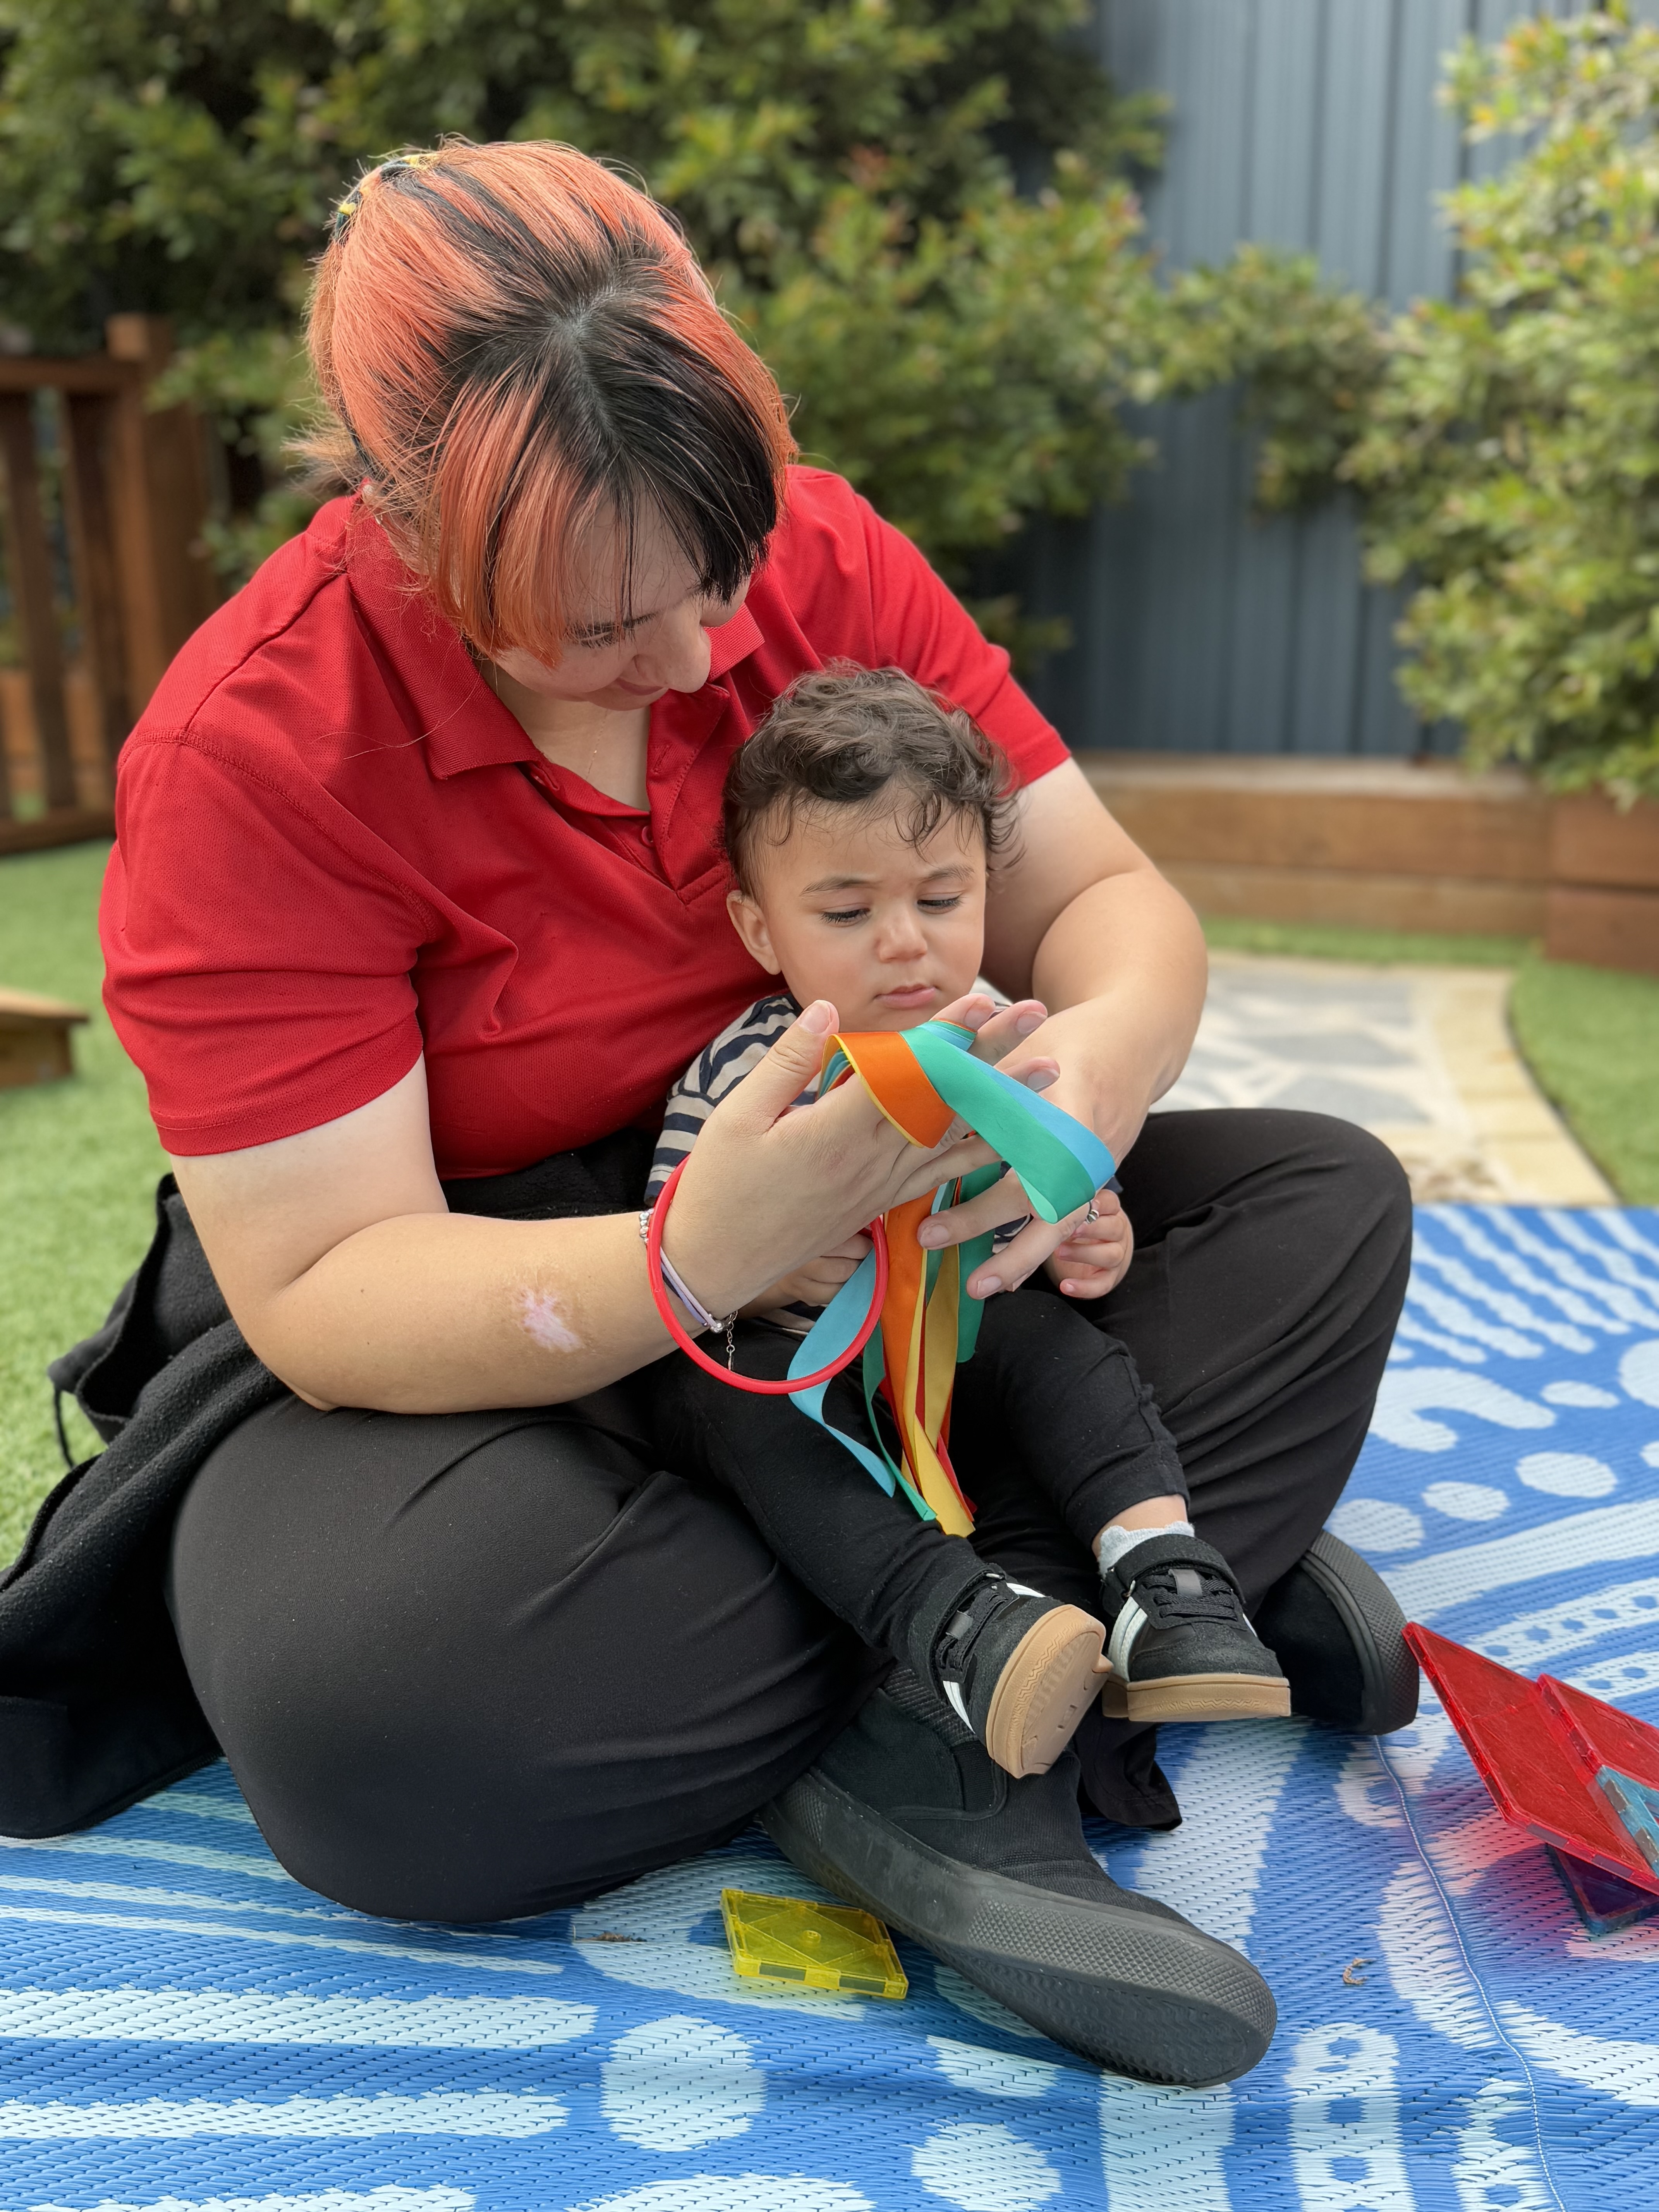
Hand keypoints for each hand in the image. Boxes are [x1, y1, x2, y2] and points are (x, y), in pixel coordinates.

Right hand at [666, 1000, 1030, 1317]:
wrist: (717, 1263)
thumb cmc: (719, 1187)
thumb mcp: (737, 1117)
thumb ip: (788, 1062)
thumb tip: (827, 1009)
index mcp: (834, 1133)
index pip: (904, 1074)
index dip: (945, 1034)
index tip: (979, 1000)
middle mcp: (870, 1161)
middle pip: (943, 1098)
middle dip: (992, 1052)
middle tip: (1033, 1013)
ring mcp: (881, 1186)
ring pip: (955, 1136)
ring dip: (1003, 1101)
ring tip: (1048, 1070)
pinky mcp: (881, 1204)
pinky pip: (941, 1174)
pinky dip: (980, 1152)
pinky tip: (1010, 1137)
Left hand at [913, 999, 1143, 1299]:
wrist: (1134, 1043)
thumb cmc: (1069, 1037)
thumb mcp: (1024, 1043)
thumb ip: (982, 1074)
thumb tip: (918, 1096)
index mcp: (1069, 1106)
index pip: (1030, 1156)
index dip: (989, 1187)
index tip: (943, 1203)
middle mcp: (1090, 1144)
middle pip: (1048, 1201)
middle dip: (991, 1226)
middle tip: (929, 1239)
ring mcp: (1098, 1165)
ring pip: (1064, 1222)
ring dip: (1021, 1257)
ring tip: (977, 1287)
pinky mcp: (1095, 1175)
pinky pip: (1069, 1218)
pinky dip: (1037, 1245)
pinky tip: (1007, 1273)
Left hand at [1044, 1188, 1132, 1298]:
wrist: (1091, 1255)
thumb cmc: (1076, 1226)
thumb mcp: (1070, 1211)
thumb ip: (1060, 1202)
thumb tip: (1033, 1194)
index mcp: (1108, 1210)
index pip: (1111, 1202)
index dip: (1099, 1203)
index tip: (1085, 1203)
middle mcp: (1116, 1232)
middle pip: (1114, 1227)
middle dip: (1092, 1228)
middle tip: (1069, 1229)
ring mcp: (1115, 1255)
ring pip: (1111, 1254)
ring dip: (1084, 1253)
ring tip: (1059, 1252)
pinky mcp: (1108, 1277)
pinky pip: (1102, 1284)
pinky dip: (1084, 1287)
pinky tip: (1065, 1286)